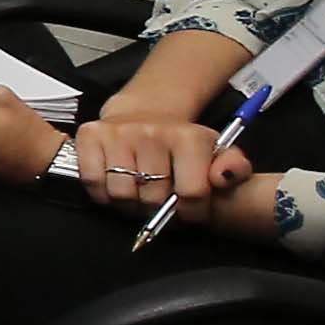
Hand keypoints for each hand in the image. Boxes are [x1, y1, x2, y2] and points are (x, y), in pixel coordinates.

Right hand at [61, 101, 254, 214]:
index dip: (191, 213)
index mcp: (189, 137)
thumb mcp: (217, 151)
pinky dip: (102, 193)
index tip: (187, 213)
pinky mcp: (90, 135)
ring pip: (121, 194)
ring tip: (139, 197)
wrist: (146, 112)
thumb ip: (234, 167)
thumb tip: (221, 178)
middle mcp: (152, 132)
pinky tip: (115, 187)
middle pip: (153, 198)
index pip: (191, 193)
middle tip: (160, 204)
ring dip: (129, 204)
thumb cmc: (182, 143)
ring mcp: (118, 133)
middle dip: (158, 210)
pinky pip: (92, 182)